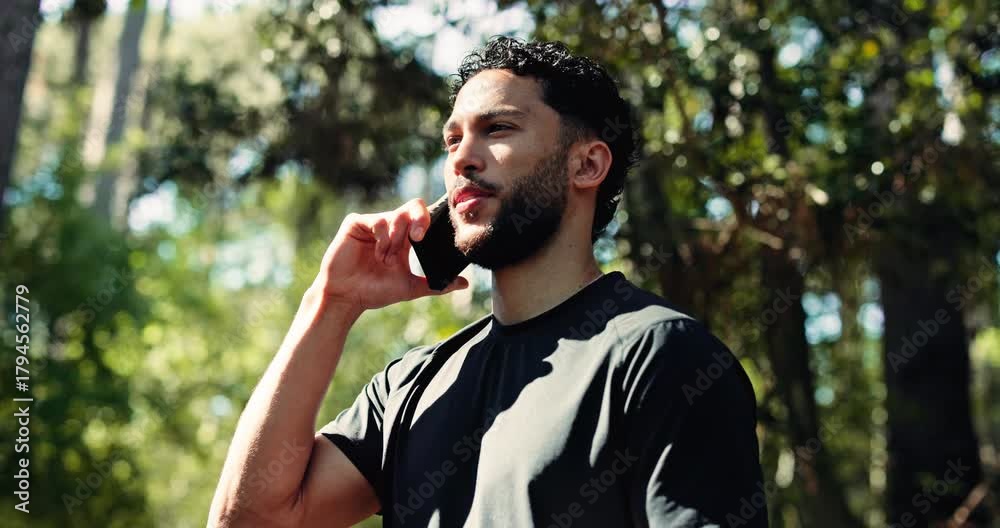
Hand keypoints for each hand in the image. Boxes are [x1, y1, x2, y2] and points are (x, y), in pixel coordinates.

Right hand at [312, 198, 468, 313]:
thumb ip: (436, 285)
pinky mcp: (357, 223)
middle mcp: (392, 227)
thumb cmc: (375, 291)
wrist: (347, 298)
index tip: (434, 236)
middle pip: (414, 206)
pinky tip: (378, 253)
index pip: (425, 218)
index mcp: (406, 239)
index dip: (433, 221)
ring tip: (386, 259)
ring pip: (396, 215)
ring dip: (396, 240)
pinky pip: (378, 220)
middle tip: (419, 238)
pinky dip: (383, 237)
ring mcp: (374, 223)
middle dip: (420, 220)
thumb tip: (465, 284)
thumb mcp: (410, 288)